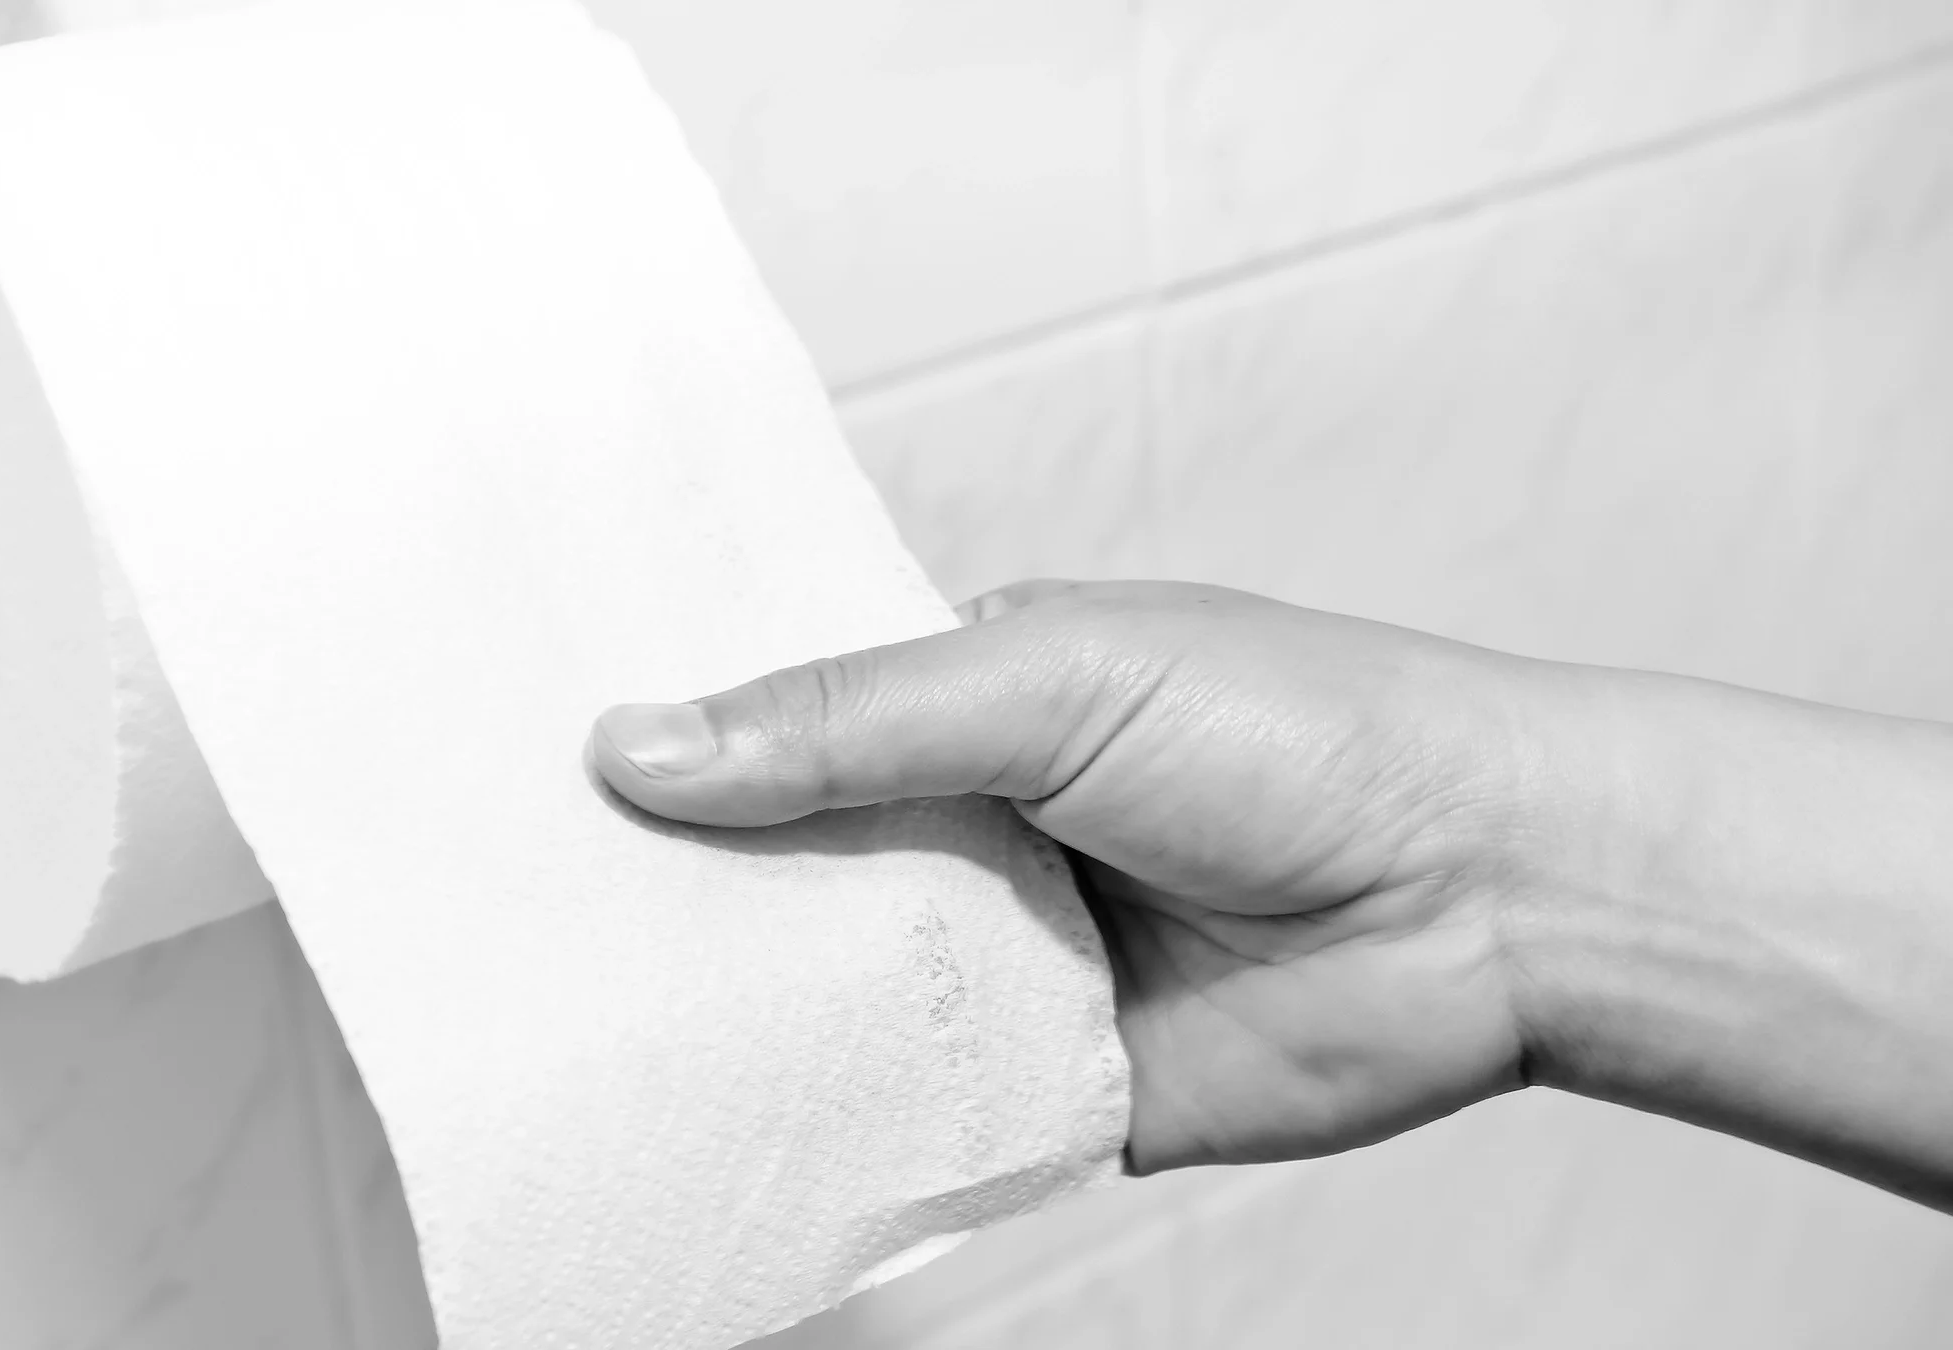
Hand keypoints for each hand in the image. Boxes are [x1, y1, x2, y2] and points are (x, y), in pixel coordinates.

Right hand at [590, 580, 1556, 1171]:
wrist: (1492, 902)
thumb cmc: (1303, 733)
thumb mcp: (1054, 680)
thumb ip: (851, 721)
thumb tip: (640, 744)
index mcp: (965, 697)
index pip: (775, 710)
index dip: (661, 728)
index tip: (517, 751)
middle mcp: (967, 827)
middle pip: (777, 859)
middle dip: (668, 882)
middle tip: (504, 901)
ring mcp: (1000, 958)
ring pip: (825, 989)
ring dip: (732, 1004)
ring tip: (564, 1013)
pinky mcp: (1042, 1084)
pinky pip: (907, 1107)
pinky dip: (829, 1117)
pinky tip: (715, 1123)